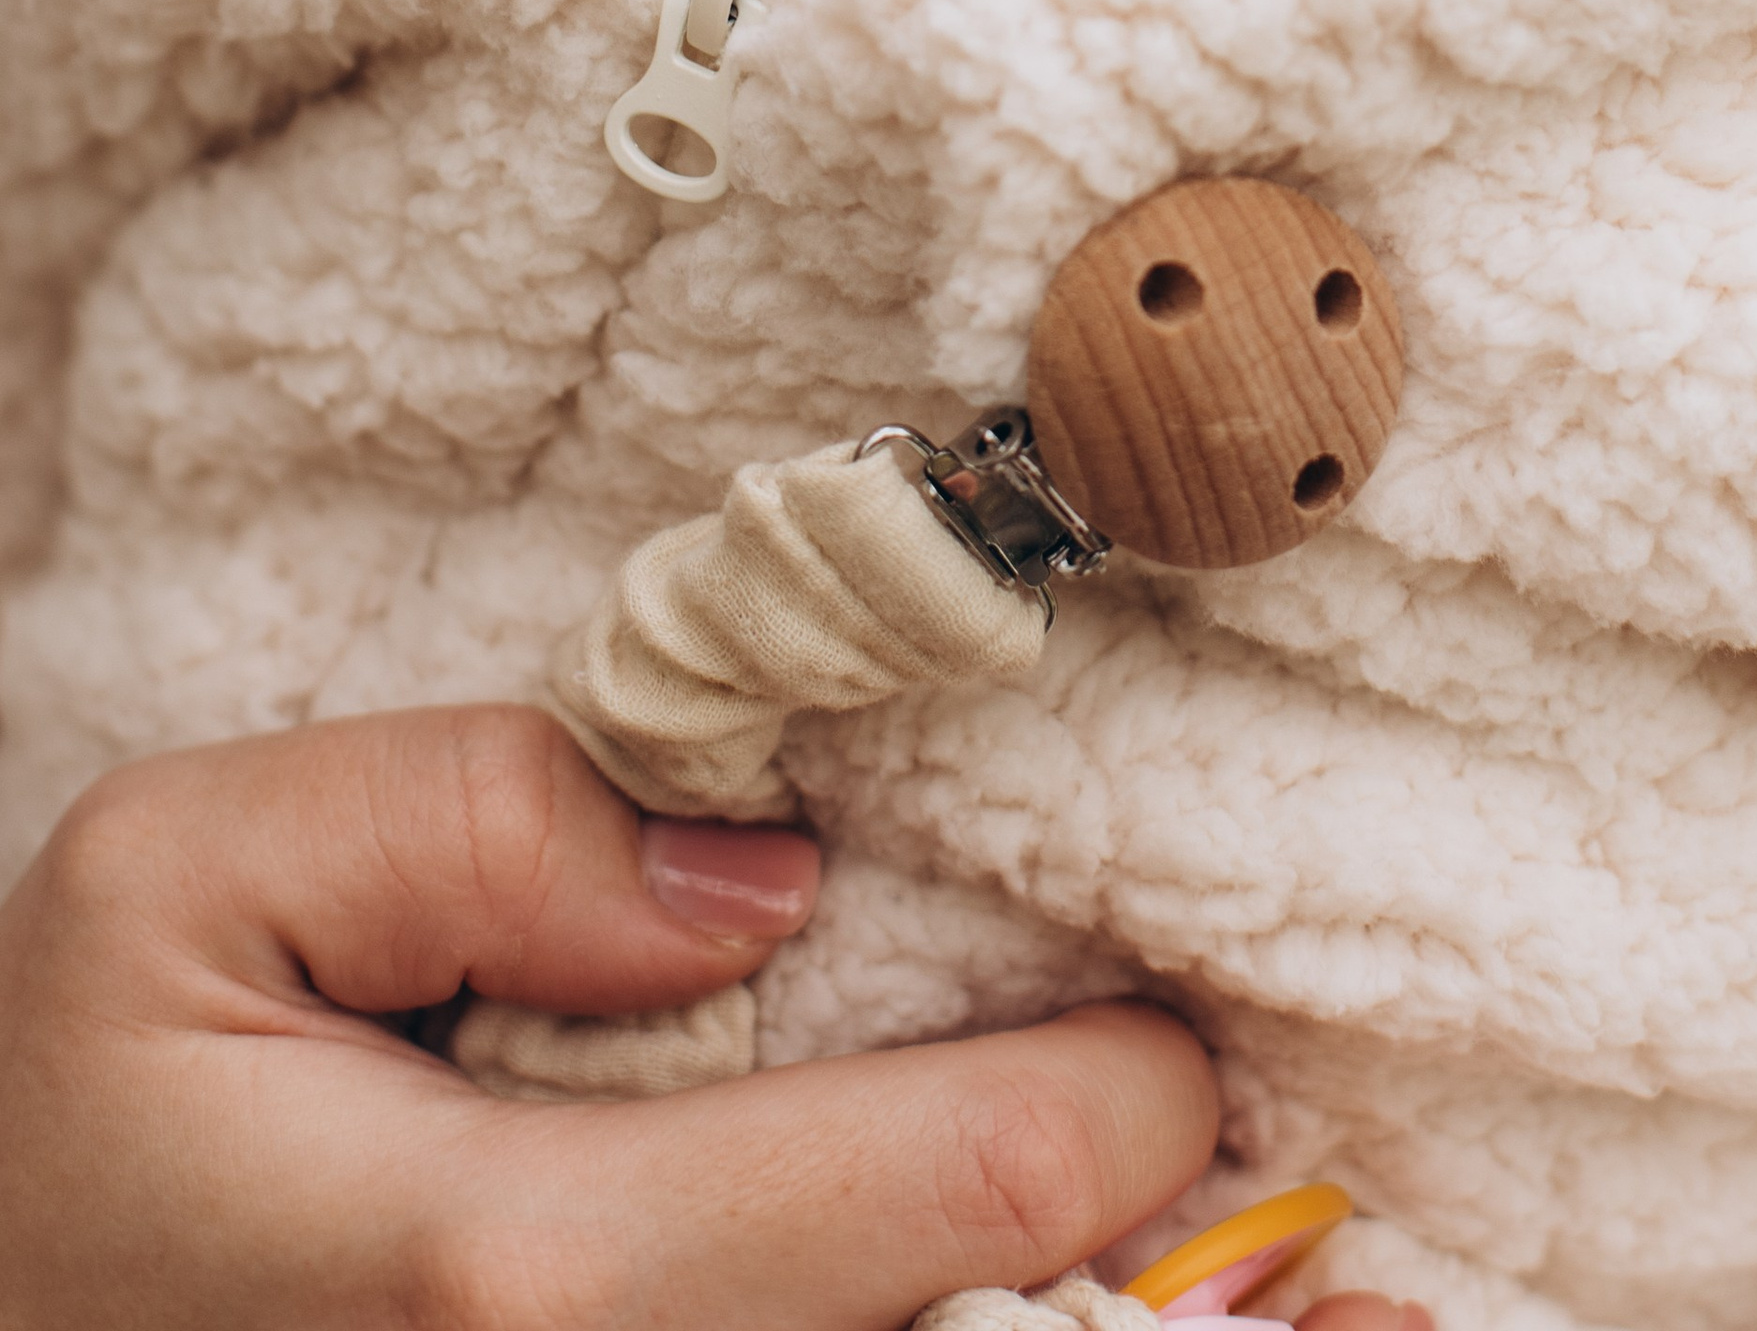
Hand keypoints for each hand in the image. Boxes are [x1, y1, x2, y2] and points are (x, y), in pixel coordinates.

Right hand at [0, 704, 1216, 1329]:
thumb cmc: (67, 1126)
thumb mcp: (174, 884)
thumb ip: (469, 819)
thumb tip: (752, 882)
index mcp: (511, 1278)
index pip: (947, 1192)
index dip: (1116, 1114)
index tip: (1172, 1046)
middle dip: (1165, 1294)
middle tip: (1291, 1223)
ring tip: (1291, 1324)